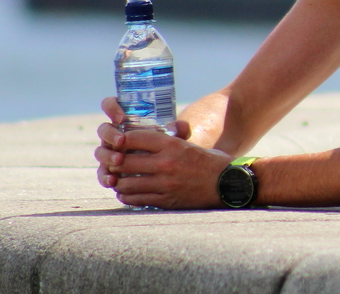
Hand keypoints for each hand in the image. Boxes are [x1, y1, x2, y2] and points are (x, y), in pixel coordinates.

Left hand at [95, 97, 230, 208]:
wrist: (228, 184)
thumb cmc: (209, 161)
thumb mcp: (188, 144)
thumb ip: (167, 142)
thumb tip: (142, 140)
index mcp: (172, 145)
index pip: (135, 138)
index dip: (121, 139)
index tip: (117, 141)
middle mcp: (166, 164)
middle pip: (125, 161)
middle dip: (114, 161)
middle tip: (111, 161)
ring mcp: (164, 184)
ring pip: (126, 183)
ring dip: (118, 180)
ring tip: (116, 178)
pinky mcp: (165, 200)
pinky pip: (135, 198)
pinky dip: (126, 195)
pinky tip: (126, 191)